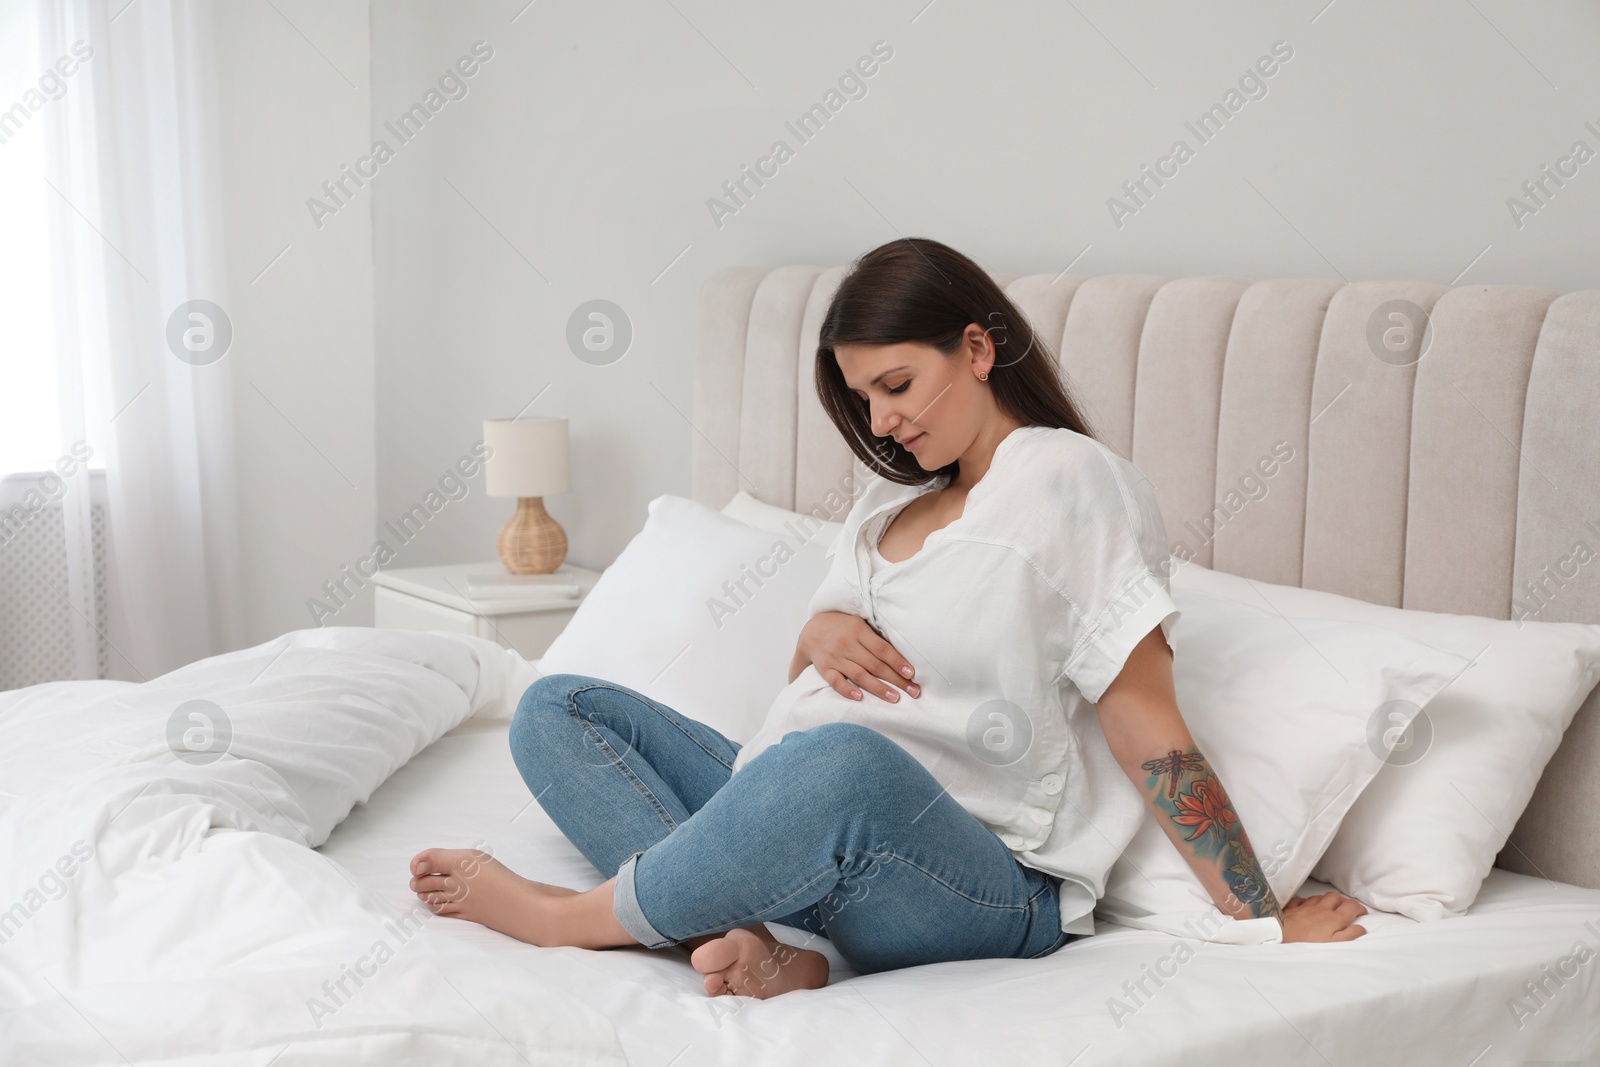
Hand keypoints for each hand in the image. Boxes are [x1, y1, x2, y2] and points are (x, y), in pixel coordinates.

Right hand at [795, 611, 919, 702]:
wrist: (811, 630)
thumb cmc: (842, 627)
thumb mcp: (859, 623)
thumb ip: (875, 637)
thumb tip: (901, 655)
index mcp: (858, 630)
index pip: (882, 649)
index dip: (898, 662)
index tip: (912, 674)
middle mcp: (847, 644)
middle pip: (875, 665)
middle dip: (896, 679)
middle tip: (913, 692)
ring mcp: (835, 657)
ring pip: (859, 675)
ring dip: (878, 688)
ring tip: (895, 698)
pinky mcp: (824, 668)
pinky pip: (836, 681)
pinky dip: (847, 690)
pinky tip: (860, 698)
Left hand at [1280, 891, 1367, 942]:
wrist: (1282, 935)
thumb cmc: (1308, 942)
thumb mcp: (1335, 943)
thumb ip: (1350, 934)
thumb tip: (1361, 928)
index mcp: (1334, 918)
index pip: (1351, 906)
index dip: (1359, 908)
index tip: (1362, 913)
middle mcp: (1321, 908)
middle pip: (1335, 897)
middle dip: (1343, 901)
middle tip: (1345, 909)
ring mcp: (1306, 906)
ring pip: (1319, 897)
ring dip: (1325, 900)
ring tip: (1327, 908)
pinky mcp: (1292, 907)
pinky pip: (1301, 900)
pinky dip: (1305, 902)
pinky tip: (1305, 907)